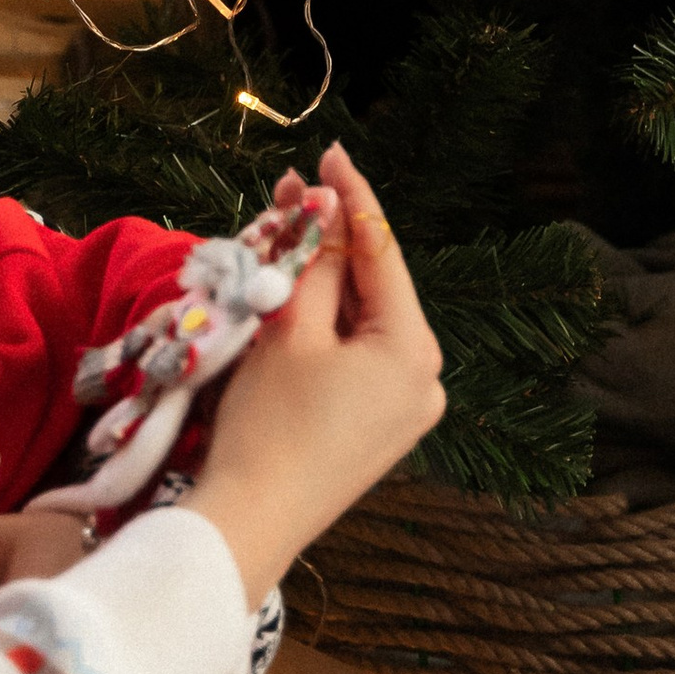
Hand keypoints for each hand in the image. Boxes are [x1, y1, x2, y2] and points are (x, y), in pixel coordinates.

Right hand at [182, 144, 442, 603]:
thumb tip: (329, 205)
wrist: (249, 522)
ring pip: (362, 323)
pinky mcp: (378, 431)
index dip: (353, 197)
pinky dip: (325, 327)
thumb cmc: (268, 422)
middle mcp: (425, 380)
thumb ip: (316, 260)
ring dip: (324, 283)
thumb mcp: (290, 328)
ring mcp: (405, 411)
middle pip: (374, 287)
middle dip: (332, 242)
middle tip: (290, 194)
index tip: (330, 152)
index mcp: (414, 349)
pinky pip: (355, 358)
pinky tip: (292, 301)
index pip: (382, 251)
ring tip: (283, 241)